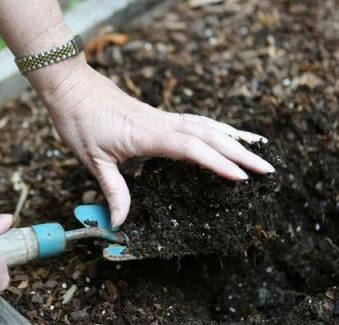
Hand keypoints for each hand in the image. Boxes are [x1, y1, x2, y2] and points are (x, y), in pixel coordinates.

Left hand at [34, 64, 274, 226]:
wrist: (70, 86)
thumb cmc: (79, 120)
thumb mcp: (93, 160)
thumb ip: (112, 191)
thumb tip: (120, 223)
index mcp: (147, 135)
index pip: (191, 148)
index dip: (217, 162)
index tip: (241, 176)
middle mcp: (162, 124)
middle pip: (209, 136)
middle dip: (241, 152)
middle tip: (268, 169)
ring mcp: (163, 117)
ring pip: (207, 126)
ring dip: (235, 138)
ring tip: (261, 147)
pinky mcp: (160, 116)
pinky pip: (197, 121)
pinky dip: (218, 128)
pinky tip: (228, 134)